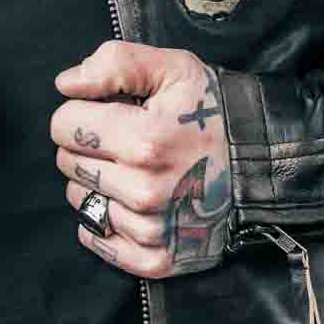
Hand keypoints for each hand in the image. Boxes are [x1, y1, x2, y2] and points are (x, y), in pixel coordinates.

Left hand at [50, 40, 230, 277]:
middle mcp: (144, 190)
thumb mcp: (173, 68)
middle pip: (68, 162)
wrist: (260, 164)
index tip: (108, 112)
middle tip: (124, 140)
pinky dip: (103, 220)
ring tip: (132, 168)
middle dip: (88, 145)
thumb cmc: (211, 112)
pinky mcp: (156, 258)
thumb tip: (66, 84)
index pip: (64, 125)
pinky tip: (128, 202)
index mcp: (144, 140)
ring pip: (78, 199)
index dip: (80, 111)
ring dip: (96, 181)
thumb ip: (115, 64)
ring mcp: (151, 228)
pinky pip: (95, 239)